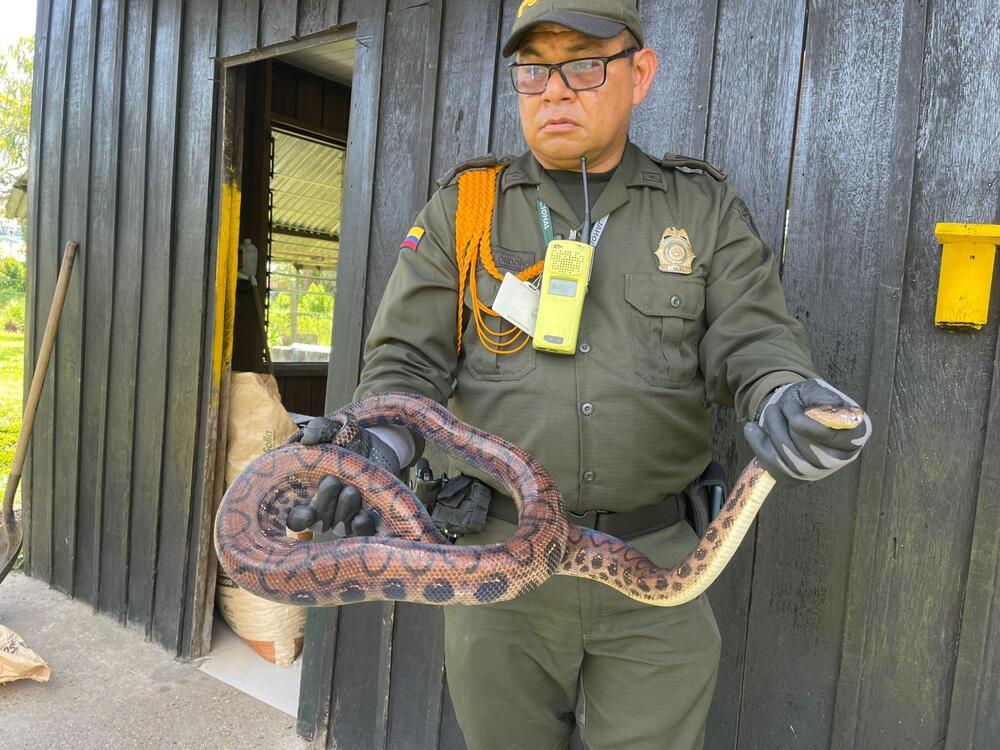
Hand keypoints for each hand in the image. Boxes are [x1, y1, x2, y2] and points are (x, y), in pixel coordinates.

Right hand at [285, 416, 402, 536]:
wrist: (375, 444)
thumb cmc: (344, 439)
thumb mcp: (332, 430)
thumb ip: (319, 430)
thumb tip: (309, 438)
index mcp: (304, 495)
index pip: (295, 518)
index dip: (299, 519)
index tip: (306, 511)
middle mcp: (322, 511)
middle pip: (319, 521)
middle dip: (324, 503)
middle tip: (333, 481)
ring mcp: (344, 517)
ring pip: (339, 526)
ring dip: (344, 511)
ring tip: (352, 490)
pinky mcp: (365, 518)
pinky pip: (361, 531)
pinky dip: (361, 527)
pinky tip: (362, 517)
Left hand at [743, 379, 871, 481]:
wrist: (789, 411)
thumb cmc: (806, 400)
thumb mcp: (813, 389)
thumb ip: (821, 396)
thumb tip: (833, 407)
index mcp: (856, 434)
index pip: (843, 442)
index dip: (816, 433)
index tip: (796, 419)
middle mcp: (841, 457)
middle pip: (814, 455)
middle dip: (790, 427)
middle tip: (783, 405)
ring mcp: (818, 471)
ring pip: (793, 463)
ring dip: (775, 432)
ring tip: (772, 411)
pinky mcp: (794, 478)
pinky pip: (776, 469)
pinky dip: (760, 446)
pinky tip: (751, 429)